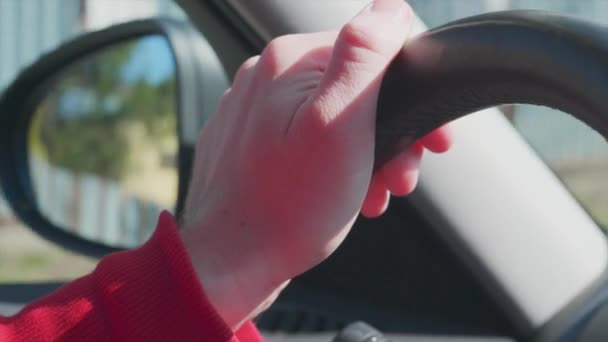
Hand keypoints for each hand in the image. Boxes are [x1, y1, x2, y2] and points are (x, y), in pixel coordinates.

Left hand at [180, 0, 451, 329]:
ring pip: (334, 116)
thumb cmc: (288, 206)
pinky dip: (337, 163)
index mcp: (289, 61)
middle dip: (392, 132)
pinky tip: (348, 194)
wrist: (229, 261)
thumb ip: (364, 58)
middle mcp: (266, 76)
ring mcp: (255, 109)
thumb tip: (389, 6)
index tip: (433, 139)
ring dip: (368, 153)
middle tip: (404, 177)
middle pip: (355, 87)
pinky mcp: (251, 140)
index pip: (374, 49)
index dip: (413, 92)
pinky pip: (308, 139)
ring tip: (377, 193)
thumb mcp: (340, 127)